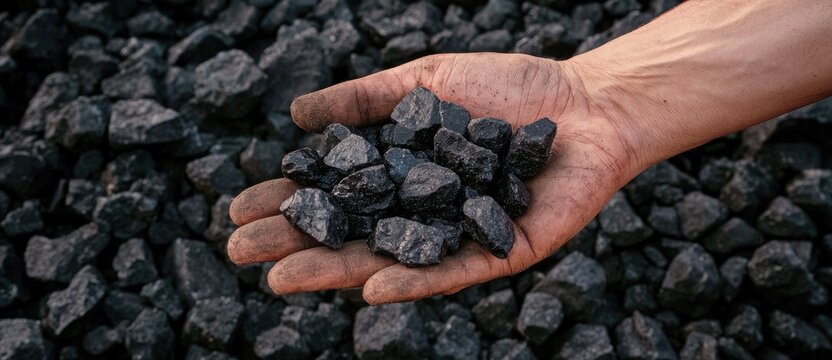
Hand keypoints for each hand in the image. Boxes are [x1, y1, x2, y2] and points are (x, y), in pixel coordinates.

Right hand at [227, 53, 641, 303]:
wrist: (585, 105)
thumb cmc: (508, 90)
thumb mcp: (425, 82)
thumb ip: (366, 99)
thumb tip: (296, 116)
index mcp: (403, 177)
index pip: (335, 194)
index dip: (288, 201)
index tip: (237, 207)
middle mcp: (423, 214)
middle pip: (351, 233)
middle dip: (295, 242)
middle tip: (241, 251)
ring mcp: (459, 238)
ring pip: (390, 260)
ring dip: (335, 271)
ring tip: (282, 277)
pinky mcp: (499, 253)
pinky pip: (452, 272)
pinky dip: (412, 280)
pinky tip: (369, 288)